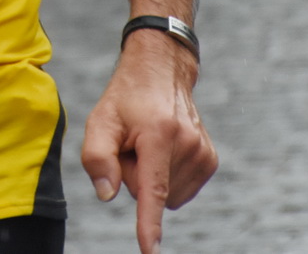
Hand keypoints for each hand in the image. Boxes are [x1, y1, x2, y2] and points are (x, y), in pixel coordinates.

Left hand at [81, 31, 217, 253]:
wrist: (161, 71)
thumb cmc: (126, 98)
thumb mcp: (100, 120)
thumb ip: (97, 158)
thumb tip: (107, 194)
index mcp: (159, 134)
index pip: (152, 189)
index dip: (149, 223)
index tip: (150, 250)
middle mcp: (187, 143)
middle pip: (152, 193)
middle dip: (135, 177)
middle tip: (132, 144)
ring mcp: (203, 152)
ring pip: (168, 196)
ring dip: (153, 177)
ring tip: (148, 144)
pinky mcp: (210, 160)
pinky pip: (180, 192)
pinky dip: (168, 178)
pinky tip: (164, 150)